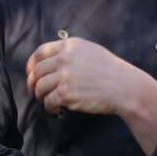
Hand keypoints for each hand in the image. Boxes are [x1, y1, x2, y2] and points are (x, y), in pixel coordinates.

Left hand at [26, 37, 142, 115]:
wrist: (124, 87)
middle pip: (37, 71)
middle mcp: (65, 59)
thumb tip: (53, 60)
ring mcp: (65, 76)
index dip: (32, 64)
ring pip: (40, 87)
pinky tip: (57, 109)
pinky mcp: (67, 94)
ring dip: (41, 96)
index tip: (31, 73)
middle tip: (35, 91)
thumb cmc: (111, 71)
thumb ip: (71, 52)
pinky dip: (50, 107)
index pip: (40, 52)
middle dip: (33, 82)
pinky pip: (49, 102)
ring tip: (48, 100)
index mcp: (70, 46)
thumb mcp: (91, 50)